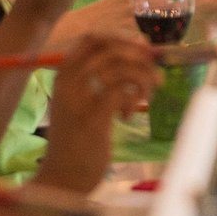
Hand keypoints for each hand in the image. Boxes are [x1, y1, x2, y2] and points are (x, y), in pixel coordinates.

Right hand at [36, 31, 160, 192]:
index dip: (122, 37)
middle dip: (140, 57)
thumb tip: (141, 53)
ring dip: (143, 79)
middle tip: (155, 75)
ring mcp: (78, 99)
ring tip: (145, 98)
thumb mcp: (83, 102)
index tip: (142, 49)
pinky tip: (127, 116)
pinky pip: (121, 92)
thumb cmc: (77, 139)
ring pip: (120, 68)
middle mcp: (67, 81)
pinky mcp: (91, 118)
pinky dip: (132, 100)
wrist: (61, 179)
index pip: (93, 37)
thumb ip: (103, 79)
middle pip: (110, 48)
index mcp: (64, 74)